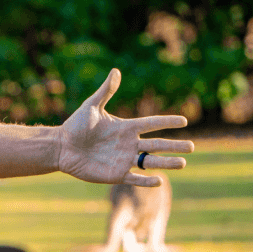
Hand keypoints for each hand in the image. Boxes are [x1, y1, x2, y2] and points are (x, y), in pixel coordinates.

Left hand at [56, 69, 193, 185]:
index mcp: (126, 127)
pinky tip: (159, 180)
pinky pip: (134, 179)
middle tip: (192, 147)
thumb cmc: (75, 126)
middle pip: (157, 145)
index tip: (184, 121)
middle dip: (175, 146)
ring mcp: (123, 160)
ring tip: (183, 163)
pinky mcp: (115, 174)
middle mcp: (129, 144)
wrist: (60, 147)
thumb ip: (105, 91)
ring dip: (167, 163)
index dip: (167, 122)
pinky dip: (146, 180)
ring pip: (150, 162)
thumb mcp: (91, 106)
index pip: (152, 124)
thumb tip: (116, 71)